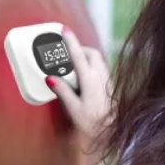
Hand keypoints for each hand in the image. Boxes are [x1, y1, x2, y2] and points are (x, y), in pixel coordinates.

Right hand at [47, 27, 111, 144]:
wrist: (114, 133)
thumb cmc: (93, 123)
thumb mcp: (74, 109)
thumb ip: (63, 91)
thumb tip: (50, 77)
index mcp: (90, 81)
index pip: (79, 56)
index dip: (71, 42)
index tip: (65, 30)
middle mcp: (101, 77)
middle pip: (91, 53)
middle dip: (80, 48)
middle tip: (67, 52)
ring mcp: (107, 80)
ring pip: (98, 59)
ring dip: (86, 56)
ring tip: (74, 63)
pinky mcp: (110, 85)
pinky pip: (101, 68)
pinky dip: (91, 64)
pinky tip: (84, 76)